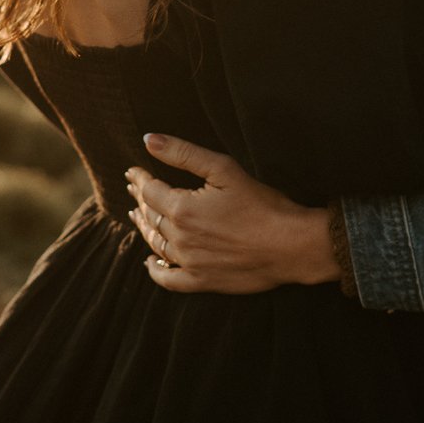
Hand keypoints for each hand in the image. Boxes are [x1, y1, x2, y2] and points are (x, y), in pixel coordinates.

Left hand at [126, 134, 338, 293]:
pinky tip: (150, 264)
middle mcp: (180, 238)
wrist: (291, 245)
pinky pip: (168, 279)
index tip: (132, 171)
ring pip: (156, 245)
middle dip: (140, 200)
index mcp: (182, 209)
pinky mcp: (202, 282)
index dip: (139, 179)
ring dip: (144, 229)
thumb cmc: (262, 204)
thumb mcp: (223, 169)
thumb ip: (183, 153)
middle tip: (134, 190)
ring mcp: (189, 263)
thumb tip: (149, 140)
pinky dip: (155, 271)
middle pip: (150, 217)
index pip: (149, 191)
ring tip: (138, 217)